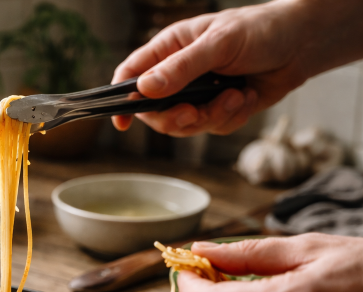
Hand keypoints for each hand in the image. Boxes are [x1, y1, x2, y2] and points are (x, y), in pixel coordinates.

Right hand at [112, 0, 362, 135]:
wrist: (302, 45)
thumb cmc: (260, 30)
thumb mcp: (219, 44)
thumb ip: (181, 68)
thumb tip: (144, 89)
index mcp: (169, 50)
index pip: (130, 75)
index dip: (120, 99)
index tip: (121, 123)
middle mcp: (178, 75)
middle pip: (154, 112)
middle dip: (175, 118)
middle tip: (193, 113)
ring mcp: (197, 94)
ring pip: (184, 125)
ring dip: (210, 117)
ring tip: (234, 97)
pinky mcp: (218, 109)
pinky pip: (212, 128)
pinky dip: (230, 118)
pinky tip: (245, 98)